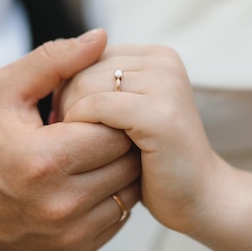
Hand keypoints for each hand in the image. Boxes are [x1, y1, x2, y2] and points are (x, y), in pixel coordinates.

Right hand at [0, 29, 140, 250]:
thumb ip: (55, 59)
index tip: (94, 108)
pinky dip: (111, 196)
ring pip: (129, 192)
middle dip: (118, 139)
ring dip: (119, 168)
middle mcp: (60, 205)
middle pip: (126, 163)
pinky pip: (118, 218)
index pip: (113, 132)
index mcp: (43, 160)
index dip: (110, 114)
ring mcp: (68, 234)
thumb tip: (101, 37)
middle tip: (98, 127)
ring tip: (93, 152)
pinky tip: (88, 179)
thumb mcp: (5, 88)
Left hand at [56, 44, 223, 234]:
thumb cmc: (153, 159)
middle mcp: (164, 62)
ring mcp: (165, 84)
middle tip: (63, 136)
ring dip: (71, 116)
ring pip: (86, 83)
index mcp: (157, 56)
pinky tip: (83, 151)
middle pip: (84, 66)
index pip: (89, 54)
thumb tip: (54, 70)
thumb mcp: (126, 111)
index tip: (63, 119)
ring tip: (74, 145)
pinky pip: (97, 105)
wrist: (198, 196)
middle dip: (65, 101)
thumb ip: (102, 84)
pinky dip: (81, 128)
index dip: (67, 85)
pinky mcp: (160, 113)